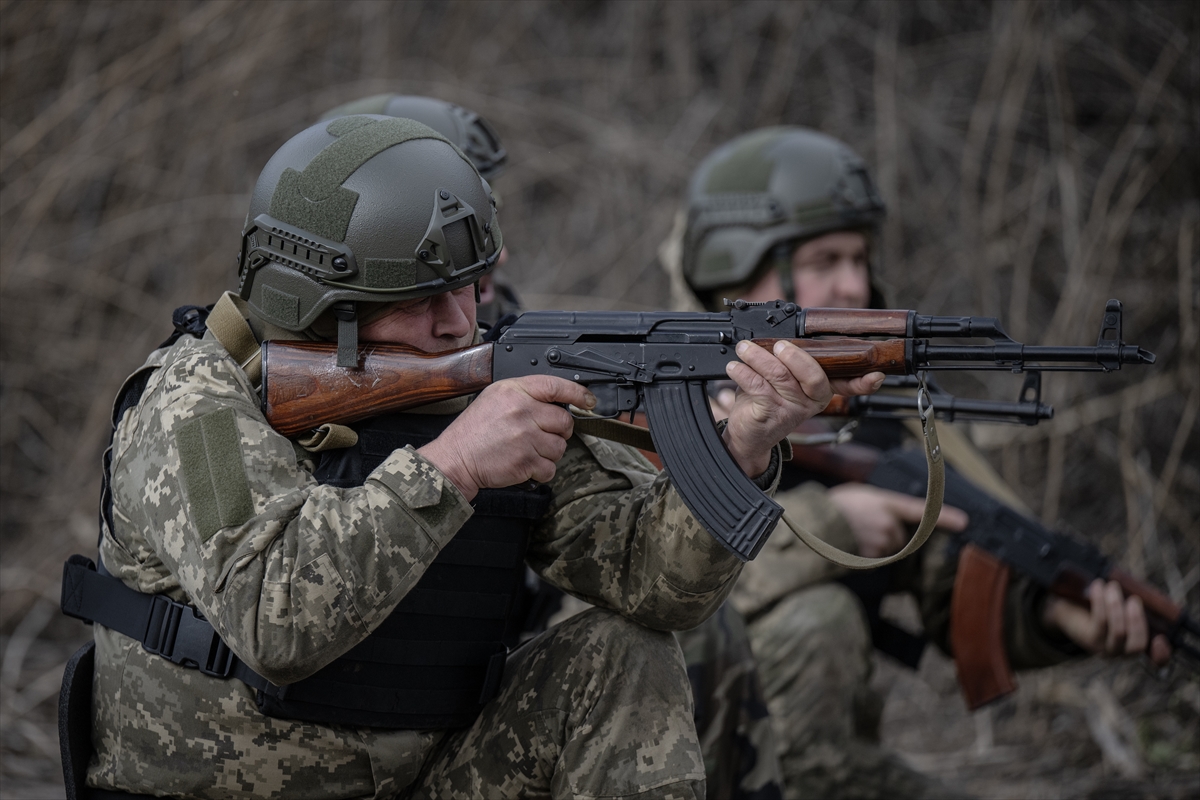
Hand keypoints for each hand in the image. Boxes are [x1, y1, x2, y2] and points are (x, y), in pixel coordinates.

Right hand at [418, 375, 594, 499]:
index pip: (556, 386)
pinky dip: (541, 470)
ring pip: (560, 447)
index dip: (578, 393)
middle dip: (560, 431)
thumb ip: (525, 395)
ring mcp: (525, 437)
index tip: (589, 400)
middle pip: (564, 421)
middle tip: (544, 435)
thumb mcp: (495, 398)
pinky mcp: (525, 461)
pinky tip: (526, 464)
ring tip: (529, 450)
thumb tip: (558, 401)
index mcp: (514, 391)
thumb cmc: (474, 431)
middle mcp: (521, 411)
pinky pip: (550, 468)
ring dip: (550, 452)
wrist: (455, 459)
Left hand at [721, 340, 883, 476]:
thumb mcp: (783, 378)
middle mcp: (811, 401)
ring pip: (781, 376)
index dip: (863, 381)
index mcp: (821, 390)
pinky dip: (744, 373)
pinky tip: (734, 367)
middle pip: (814, 376)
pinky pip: (759, 388)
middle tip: (780, 345)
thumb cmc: (766, 400)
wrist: (747, 434)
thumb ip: (789, 360)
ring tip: (744, 348)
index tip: (876, 375)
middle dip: (796, 356)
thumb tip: (781, 334)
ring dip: (760, 358)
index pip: (848, 385)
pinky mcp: (770, 414)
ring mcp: (792, 410)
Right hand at [827, 483, 969, 557]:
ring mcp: (880, 541)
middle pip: (899, 537)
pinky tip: (851, 546)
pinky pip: (874, 561)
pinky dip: (865, 557)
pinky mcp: (871, 557)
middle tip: (864, 526)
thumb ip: (883, 507)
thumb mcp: (862, 497)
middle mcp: (888, 523)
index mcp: (886, 503)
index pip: (920, 511)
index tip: (964, 522)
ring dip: (875, 546)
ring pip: (887, 550)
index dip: (943, 517)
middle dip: (887, 535)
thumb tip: (893, 523)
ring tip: (854, 534)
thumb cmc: (835, 506)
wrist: (815, 520)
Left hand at [1043, 579, 1171, 665]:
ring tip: (1111, 586)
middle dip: (1137, 620)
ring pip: (1118, 632)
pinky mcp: (1089, 640)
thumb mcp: (1122, 604)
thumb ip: (1135, 603)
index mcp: (1138, 643)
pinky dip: (1100, 602)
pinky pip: (1100, 622)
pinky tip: (1097, 587)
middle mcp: (1124, 652)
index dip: (1162, 655)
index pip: (1157, 660)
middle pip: (1137, 645)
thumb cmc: (1102, 603)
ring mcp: (1106, 649)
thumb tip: (1147, 593)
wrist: (1069, 604)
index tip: (1161, 639)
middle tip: (1133, 599)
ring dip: (1116, 607)